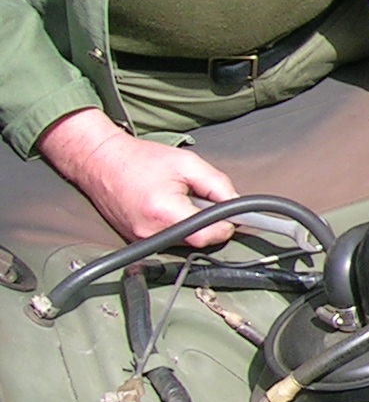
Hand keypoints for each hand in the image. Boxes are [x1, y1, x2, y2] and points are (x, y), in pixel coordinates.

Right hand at [38, 108, 238, 247]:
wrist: (100, 162)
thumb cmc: (140, 160)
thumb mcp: (188, 164)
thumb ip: (218, 185)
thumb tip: (237, 205)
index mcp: (165, 212)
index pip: (208, 235)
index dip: (225, 225)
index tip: (232, 215)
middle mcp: (151, 232)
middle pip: (198, 240)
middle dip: (208, 222)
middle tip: (201, 199)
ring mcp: (141, 239)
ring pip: (185, 241)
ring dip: (192, 224)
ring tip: (179, 199)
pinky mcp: (136, 240)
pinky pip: (169, 239)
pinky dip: (176, 225)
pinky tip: (167, 206)